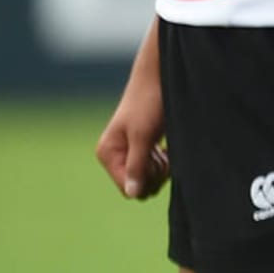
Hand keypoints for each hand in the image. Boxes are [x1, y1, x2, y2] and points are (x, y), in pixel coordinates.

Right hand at [95, 27, 168, 199]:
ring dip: (161, 168)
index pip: (128, 188)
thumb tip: (132, 194)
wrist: (160, 77)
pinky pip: (153, 169)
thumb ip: (136, 166)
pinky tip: (167, 148)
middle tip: (163, 154)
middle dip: (155, 175)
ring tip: (165, 148)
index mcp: (107, 153)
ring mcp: (128, 152)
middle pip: (139, 186)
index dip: (147, 181)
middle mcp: (114, 155)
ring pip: (148, 179)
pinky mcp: (141, 147)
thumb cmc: (150, 104)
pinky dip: (164, 162)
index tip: (157, 161)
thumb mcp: (143, 137)